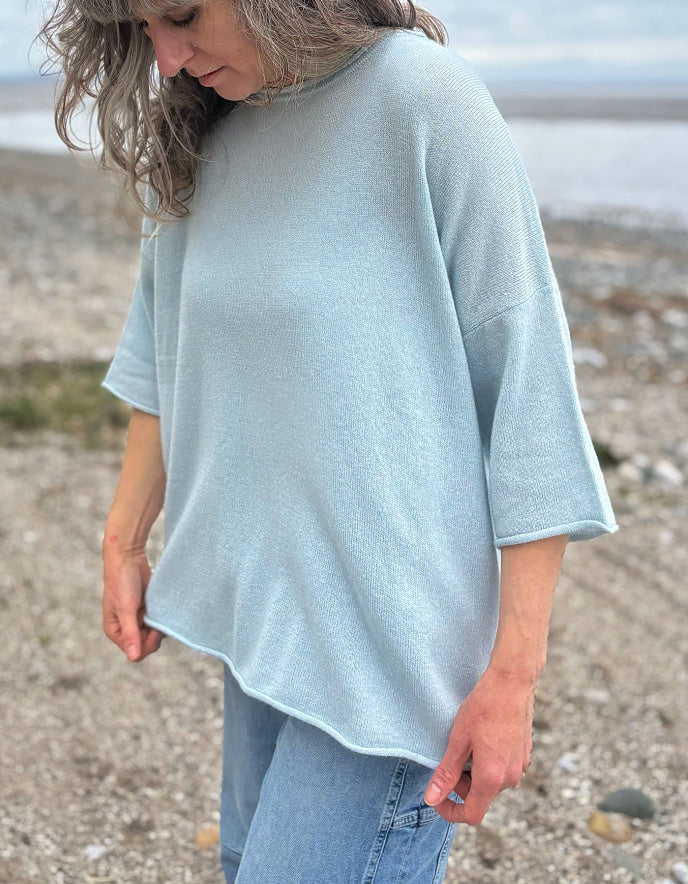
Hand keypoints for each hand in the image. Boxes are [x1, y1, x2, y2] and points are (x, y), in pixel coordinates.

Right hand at [102, 535, 163, 661]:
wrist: (129, 557)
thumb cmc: (122, 581)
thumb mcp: (126, 608)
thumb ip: (131, 633)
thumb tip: (133, 658)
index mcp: (115, 631)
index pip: (135, 652)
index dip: (146, 646)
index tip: (154, 632)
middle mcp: (126, 628)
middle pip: (146, 646)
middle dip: (154, 637)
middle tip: (159, 621)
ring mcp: (138, 619)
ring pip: (154, 635)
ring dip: (159, 627)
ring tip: (159, 612)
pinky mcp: (148, 610)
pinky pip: (158, 622)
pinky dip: (162, 619)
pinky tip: (162, 609)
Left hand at [423, 666, 534, 823]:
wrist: (512, 683)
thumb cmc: (483, 707)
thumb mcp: (458, 740)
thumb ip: (446, 773)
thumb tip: (431, 799)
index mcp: (492, 778)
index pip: (471, 814)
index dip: (450, 811)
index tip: (437, 797)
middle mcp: (510, 778)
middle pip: (480, 796)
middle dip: (461, 784)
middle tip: (450, 756)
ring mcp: (520, 766)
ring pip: (491, 782)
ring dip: (475, 772)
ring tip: (467, 743)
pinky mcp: (524, 754)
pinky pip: (502, 769)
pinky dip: (488, 763)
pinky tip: (482, 737)